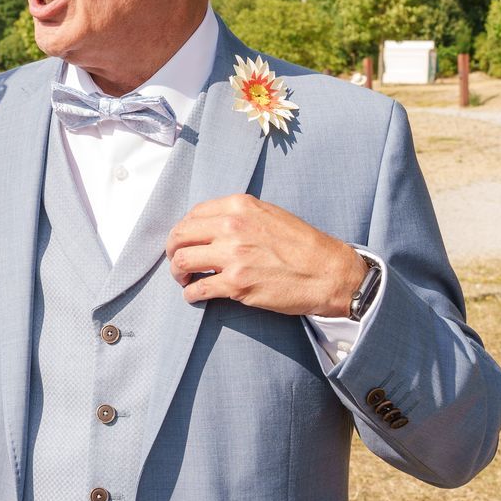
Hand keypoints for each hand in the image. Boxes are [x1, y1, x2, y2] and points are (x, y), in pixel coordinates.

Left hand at [165, 194, 363, 318]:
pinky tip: (195, 295)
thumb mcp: (269, 214)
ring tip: (184, 279)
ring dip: (177, 272)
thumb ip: (238, 215)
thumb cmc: (302, 245)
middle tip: (177, 261)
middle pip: (180, 236)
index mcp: (238, 206)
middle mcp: (232, 227)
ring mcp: (232, 256)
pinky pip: (197, 289)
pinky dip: (190, 294)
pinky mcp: (236, 285)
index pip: (193, 214)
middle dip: (172, 250)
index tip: (184, 241)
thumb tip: (210, 225)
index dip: (183, 230)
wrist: (328, 272)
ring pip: (182, 261)